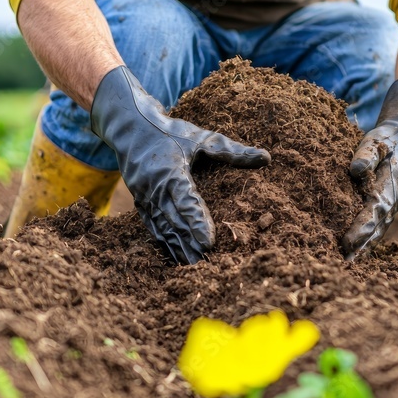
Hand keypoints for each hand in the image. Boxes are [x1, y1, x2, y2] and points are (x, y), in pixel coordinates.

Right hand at [91, 66, 270, 263]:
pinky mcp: (141, 203)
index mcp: (170, 170)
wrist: (130, 129)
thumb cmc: (171, 133)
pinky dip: (165, 243)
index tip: (209, 241)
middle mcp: (154, 187)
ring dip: (179, 248)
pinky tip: (177, 257)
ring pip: (163, 228)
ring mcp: (145, 197)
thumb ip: (232, 151)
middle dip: (190, 243)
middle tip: (208, 265)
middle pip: (175, 221)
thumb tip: (266, 158)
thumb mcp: (202, 138)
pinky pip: (153, 227)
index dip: (197, 221)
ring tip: (195, 268)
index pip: (186, 200)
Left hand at [342, 73, 397, 259]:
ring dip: (365, 247)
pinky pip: (379, 226)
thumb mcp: (377, 142)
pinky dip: (369, 239)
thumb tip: (355, 170)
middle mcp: (393, 199)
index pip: (374, 211)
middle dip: (361, 246)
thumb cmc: (389, 140)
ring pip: (379, 230)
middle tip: (345, 263)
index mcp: (390, 184)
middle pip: (377, 227)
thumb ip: (367, 155)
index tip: (346, 242)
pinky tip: (357, 251)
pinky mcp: (389, 205)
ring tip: (348, 263)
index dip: (361, 228)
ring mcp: (393, 204)